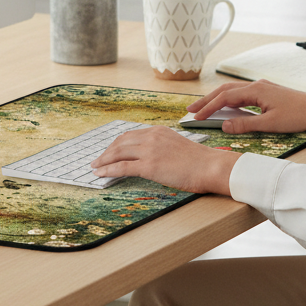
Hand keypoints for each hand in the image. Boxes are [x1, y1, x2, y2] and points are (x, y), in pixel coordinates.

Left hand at [90, 126, 241, 194]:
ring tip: (95, 167)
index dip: (117, 144)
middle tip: (97, 160)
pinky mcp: (149, 165)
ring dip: (103, 160)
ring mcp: (149, 150)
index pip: (131, 135)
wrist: (211, 166)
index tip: (110, 151)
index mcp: (159, 131)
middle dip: (107, 152)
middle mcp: (152, 137)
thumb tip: (153, 160)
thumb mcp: (178, 147)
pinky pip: (122, 167)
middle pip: (120, 142)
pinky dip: (108, 170)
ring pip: (118, 153)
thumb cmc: (200, 162)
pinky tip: (101, 174)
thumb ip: (163, 148)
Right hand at [188, 79, 305, 133]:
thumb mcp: (270, 124)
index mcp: (255, 90)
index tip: (195, 117)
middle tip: (190, 110)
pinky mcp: (266, 91)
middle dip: (206, 100)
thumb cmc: (298, 116)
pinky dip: (228, 98)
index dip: (208, 108)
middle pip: (224, 90)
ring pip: (232, 90)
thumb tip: (224, 126)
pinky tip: (225, 106)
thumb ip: (245, 124)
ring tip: (202, 107)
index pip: (225, 98)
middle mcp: (256, 85)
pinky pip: (241, 93)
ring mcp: (261, 87)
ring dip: (216, 98)